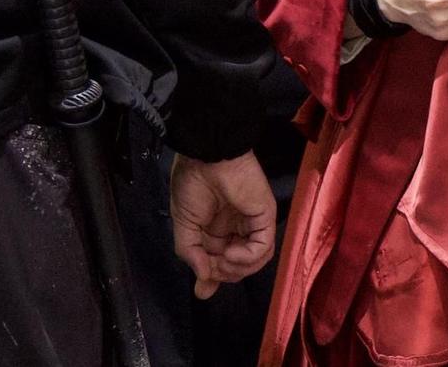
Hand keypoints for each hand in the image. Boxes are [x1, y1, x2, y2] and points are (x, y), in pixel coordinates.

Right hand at [170, 152, 276, 298]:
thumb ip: (191, 253)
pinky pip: (263, 248)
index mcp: (216, 230)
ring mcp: (252, 224)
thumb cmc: (192, 184)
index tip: (202, 290)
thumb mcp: (183, 224)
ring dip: (236, 269)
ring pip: (254, 261)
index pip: (221, 262)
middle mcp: (236, 229)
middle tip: (210, 271)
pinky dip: (247, 257)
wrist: (206, 158)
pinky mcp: (264, 218)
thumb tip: (202, 279)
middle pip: (238, 266)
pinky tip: (231, 252)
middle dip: (223, 274)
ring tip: (222, 261)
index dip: (213, 278)